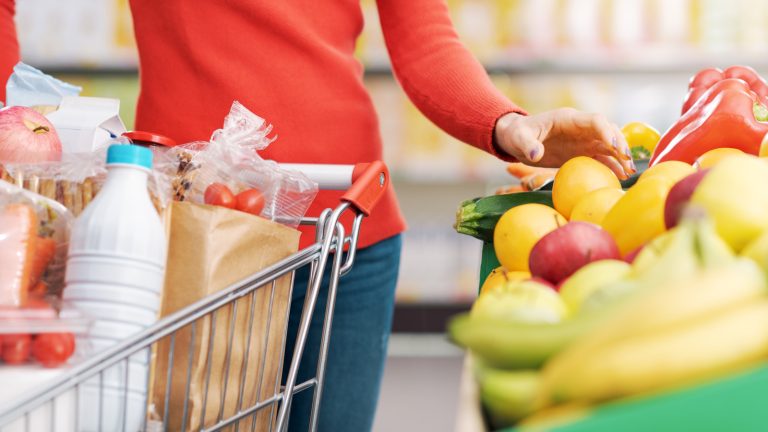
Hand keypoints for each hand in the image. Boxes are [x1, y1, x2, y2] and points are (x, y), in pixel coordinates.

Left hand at [494, 109, 635, 178]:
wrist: (516, 139)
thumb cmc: (517, 134)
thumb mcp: (519, 138)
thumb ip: (528, 145)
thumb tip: (536, 155)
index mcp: (568, 119)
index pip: (595, 120)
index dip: (606, 131)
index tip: (613, 145)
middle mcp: (581, 128)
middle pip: (608, 131)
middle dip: (619, 144)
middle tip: (627, 161)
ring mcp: (583, 140)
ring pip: (609, 145)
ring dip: (620, 157)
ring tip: (629, 172)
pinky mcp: (582, 153)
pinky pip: (601, 158)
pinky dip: (612, 165)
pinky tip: (620, 176)